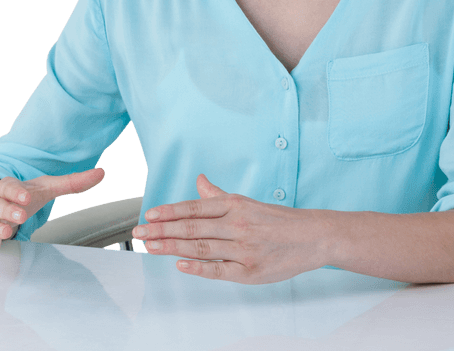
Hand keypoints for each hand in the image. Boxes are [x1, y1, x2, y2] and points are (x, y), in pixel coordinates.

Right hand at [0, 167, 104, 261]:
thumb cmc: (17, 197)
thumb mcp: (43, 188)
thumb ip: (71, 183)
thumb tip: (101, 173)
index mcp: (7, 188)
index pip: (9, 187)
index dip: (17, 192)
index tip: (26, 196)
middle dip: (7, 209)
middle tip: (20, 216)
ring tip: (5, 233)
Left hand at [132, 174, 333, 283]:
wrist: (314, 236)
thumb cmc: (277, 220)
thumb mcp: (247, 202)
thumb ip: (218, 195)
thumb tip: (198, 180)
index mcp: (235, 206)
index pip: (195, 208)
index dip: (170, 211)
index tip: (149, 215)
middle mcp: (237, 225)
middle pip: (192, 228)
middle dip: (162, 230)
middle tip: (139, 233)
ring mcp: (243, 249)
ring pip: (201, 248)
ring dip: (172, 247)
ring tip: (151, 246)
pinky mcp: (251, 272)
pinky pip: (219, 270)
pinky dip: (198, 268)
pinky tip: (180, 265)